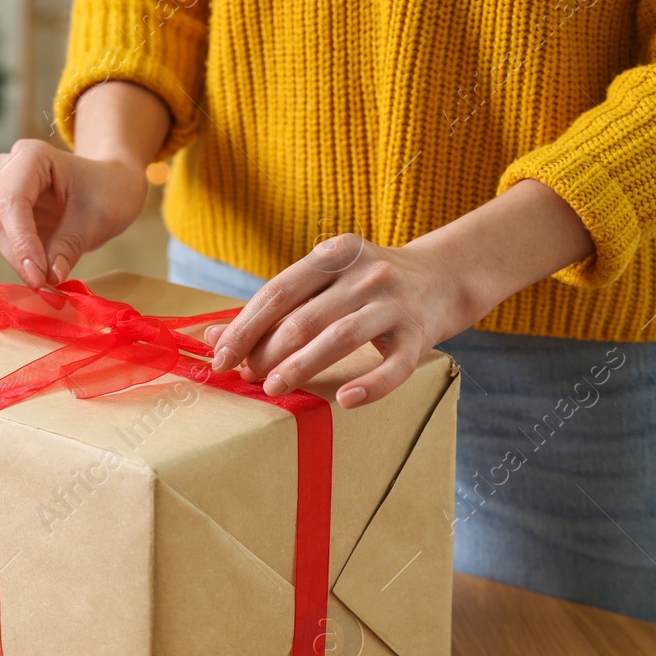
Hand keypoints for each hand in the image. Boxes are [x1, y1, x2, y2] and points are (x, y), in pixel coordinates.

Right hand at [0, 139, 147, 287]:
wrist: (107, 182)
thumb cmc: (105, 192)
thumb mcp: (98, 216)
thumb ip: (69, 245)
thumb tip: (46, 279)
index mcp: (29, 158)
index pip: (11, 203)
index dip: (20, 244)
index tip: (39, 278)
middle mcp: (2, 171)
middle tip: (6, 290)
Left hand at [206, 179, 595, 407]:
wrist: (445, 277)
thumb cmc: (367, 288)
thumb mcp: (323, 283)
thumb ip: (274, 308)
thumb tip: (210, 338)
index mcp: (334, 254)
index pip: (278, 292)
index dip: (245, 327)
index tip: (220, 358)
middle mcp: (365, 273)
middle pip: (305, 317)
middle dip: (268, 351)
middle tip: (249, 378)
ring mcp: (395, 303)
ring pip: (341, 337)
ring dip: (302, 365)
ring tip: (274, 388)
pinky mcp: (421, 334)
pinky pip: (394, 365)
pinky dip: (370, 384)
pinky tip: (344, 400)